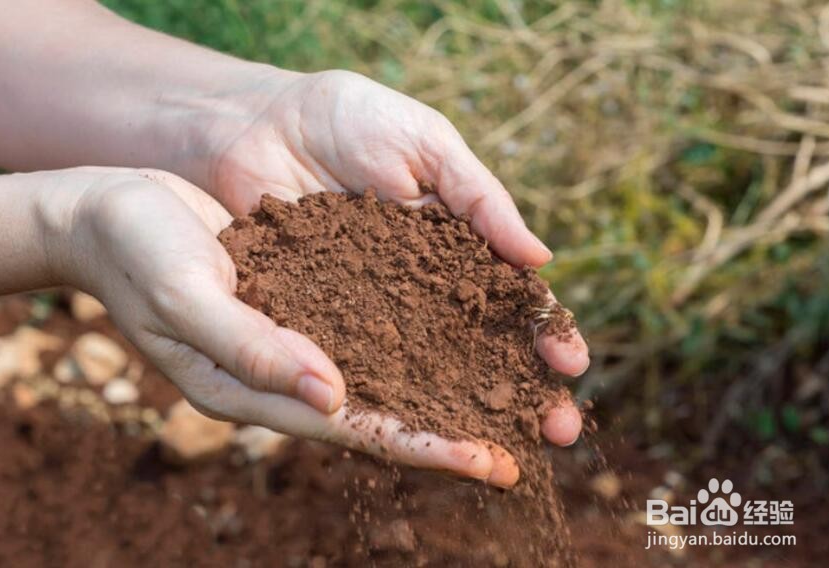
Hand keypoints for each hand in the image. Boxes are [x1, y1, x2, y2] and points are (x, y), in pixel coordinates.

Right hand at [44, 167, 536, 485]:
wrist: (110, 210)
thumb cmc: (136, 252)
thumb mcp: (186, 297)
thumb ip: (254, 349)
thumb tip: (333, 395)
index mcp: (259, 387)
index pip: (357, 428)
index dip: (424, 448)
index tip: (489, 464)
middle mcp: (292, 369)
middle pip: (391, 408)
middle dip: (463, 426)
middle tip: (539, 439)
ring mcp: (304, 333)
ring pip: (394, 366)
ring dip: (458, 378)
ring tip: (524, 388)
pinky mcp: (311, 293)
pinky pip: (379, 318)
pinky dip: (426, 325)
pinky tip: (469, 321)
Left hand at [201, 69, 590, 473]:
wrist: (255, 120)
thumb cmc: (348, 118)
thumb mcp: (427, 145)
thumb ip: (481, 200)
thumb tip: (541, 259)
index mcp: (456, 244)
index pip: (511, 299)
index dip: (544, 332)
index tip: (573, 364)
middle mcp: (420, 289)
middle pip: (481, 350)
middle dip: (521, 390)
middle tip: (558, 431)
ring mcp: (371, 312)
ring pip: (428, 372)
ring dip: (466, 411)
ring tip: (500, 452)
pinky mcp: (319, 324)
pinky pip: (359, 367)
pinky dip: (389, 401)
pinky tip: (417, 432)